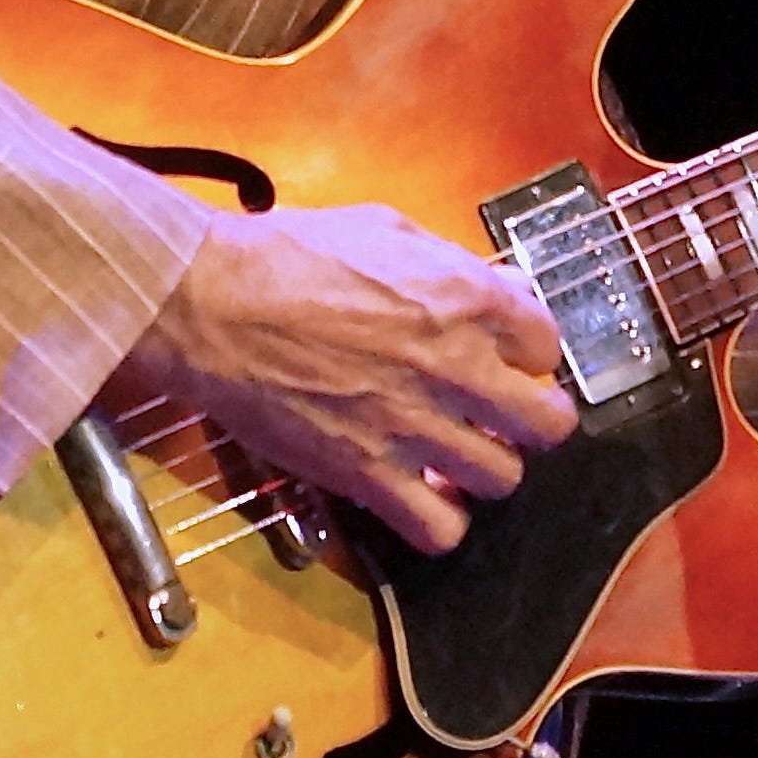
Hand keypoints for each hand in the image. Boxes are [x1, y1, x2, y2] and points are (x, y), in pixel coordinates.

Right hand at [116, 203, 579, 554]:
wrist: (210, 303)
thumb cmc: (288, 256)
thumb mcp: (386, 229)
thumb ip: (455, 266)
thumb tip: (504, 288)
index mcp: (465, 298)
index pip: (546, 344)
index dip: (528, 352)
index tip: (506, 356)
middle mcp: (454, 366)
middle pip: (546, 423)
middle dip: (534, 419)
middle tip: (504, 416)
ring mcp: (413, 426)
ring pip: (501, 478)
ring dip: (484, 468)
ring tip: (457, 455)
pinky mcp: (366, 474)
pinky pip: (439, 528)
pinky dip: (438, 520)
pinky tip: (422, 496)